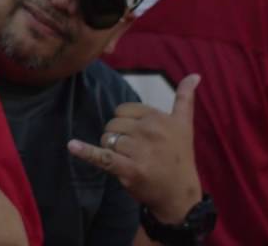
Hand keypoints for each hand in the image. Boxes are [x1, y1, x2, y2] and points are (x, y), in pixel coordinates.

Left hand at [68, 74, 203, 223]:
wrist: (180, 193)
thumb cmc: (180, 156)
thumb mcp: (184, 125)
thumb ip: (185, 98)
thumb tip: (195, 74)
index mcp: (158, 117)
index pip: (122, 110)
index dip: (126, 124)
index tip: (141, 136)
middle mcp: (149, 131)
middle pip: (112, 124)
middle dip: (117, 137)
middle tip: (135, 151)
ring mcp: (139, 150)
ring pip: (106, 139)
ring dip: (111, 149)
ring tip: (129, 160)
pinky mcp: (129, 169)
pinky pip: (103, 156)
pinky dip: (86, 151)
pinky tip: (72, 146)